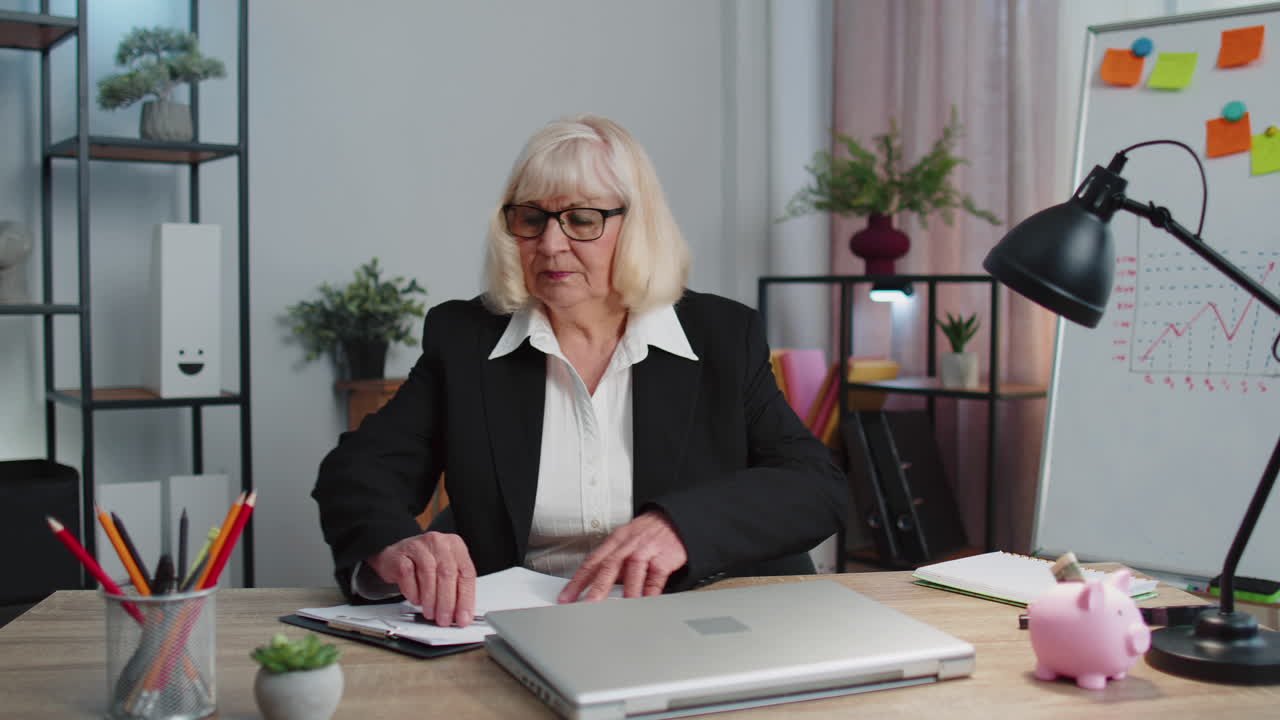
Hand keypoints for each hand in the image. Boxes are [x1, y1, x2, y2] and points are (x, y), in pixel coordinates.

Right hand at [366, 531, 476, 626]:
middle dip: (447, 602)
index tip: (463, 617)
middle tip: (444, 619)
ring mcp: (419, 547)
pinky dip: (413, 592)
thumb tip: (463, 614)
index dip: (466, 599)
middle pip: (448, 574)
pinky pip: (408, 576)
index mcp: (455, 546)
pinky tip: (416, 600)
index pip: (466, 573)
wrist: (396, 555)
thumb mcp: (445, 571)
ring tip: (430, 613)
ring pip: (428, 575)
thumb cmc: (424, 564)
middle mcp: (438, 543)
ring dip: (430, 600)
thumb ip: (456, 589)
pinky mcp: (400, 555)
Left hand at [557, 510, 687, 602]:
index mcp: (614, 541)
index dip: (577, 580)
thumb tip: (594, 588)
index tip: (566, 597)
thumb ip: (612, 565)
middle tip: (587, 604)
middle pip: (609, 565)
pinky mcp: (665, 557)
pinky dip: (650, 592)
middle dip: (597, 587)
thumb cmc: (646, 534)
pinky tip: (644, 603)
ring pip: (633, 568)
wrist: (674, 520)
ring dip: (625, 589)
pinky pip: (656, 577)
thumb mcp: (625, 542)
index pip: (592, 562)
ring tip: (617, 608)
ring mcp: (647, 549)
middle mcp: (628, 544)